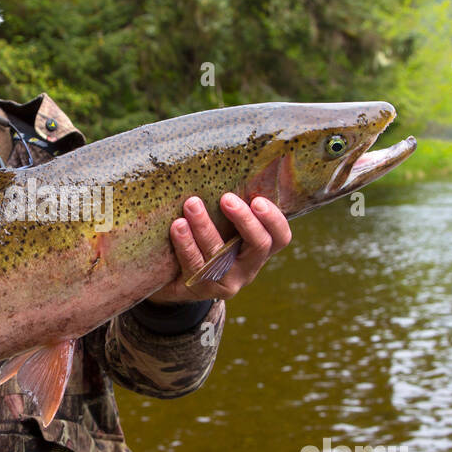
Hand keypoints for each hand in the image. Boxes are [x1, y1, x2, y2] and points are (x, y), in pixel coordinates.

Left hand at [146, 194, 291, 304]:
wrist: (171, 280)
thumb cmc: (201, 242)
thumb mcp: (221, 227)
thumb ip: (228, 208)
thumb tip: (226, 162)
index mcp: (257, 250)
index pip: (280, 237)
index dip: (273, 220)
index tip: (257, 200)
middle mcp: (247, 269)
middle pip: (259, 245)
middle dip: (244, 220)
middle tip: (226, 198)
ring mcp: (224, 282)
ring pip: (220, 255)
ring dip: (205, 226)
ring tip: (192, 203)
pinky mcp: (199, 289)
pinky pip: (194, 266)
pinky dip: (185, 244)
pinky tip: (177, 226)